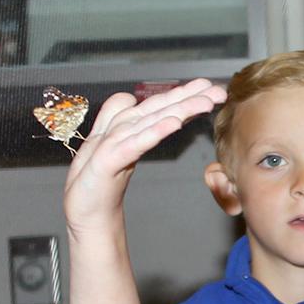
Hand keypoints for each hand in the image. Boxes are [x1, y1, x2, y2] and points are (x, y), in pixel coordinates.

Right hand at [61, 78, 226, 232]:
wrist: (86, 215)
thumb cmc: (99, 184)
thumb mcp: (117, 153)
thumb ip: (125, 126)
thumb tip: (131, 100)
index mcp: (128, 131)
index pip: (160, 107)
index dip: (184, 96)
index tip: (212, 88)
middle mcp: (121, 132)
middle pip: (158, 108)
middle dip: (188, 97)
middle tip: (217, 90)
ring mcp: (114, 145)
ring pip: (149, 121)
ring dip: (178, 110)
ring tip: (204, 103)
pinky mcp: (107, 161)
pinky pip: (134, 145)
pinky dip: (153, 132)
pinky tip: (174, 124)